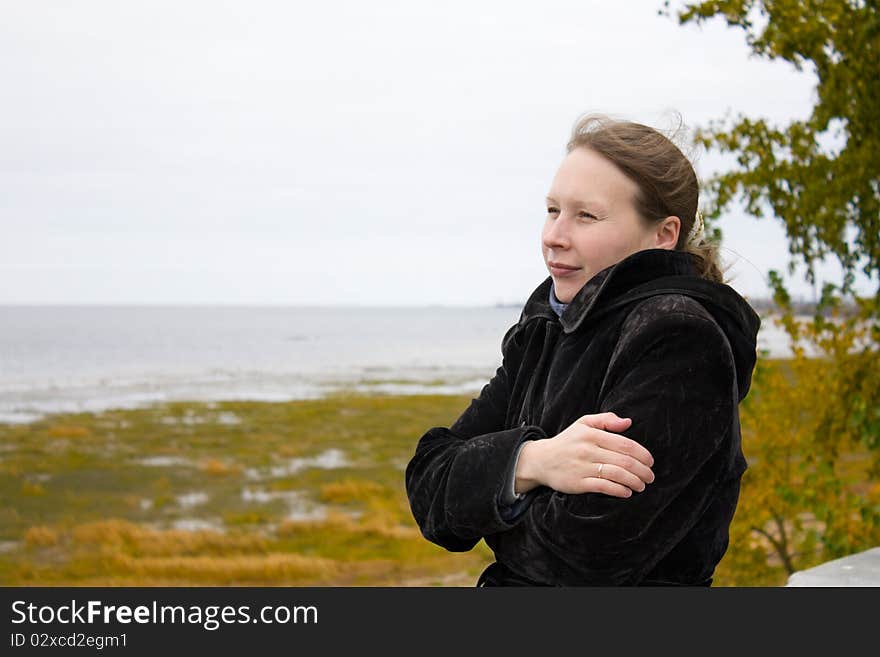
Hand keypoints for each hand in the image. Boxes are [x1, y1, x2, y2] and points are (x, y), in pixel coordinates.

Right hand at [516, 412, 654, 497]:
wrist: (540, 460)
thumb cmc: (567, 442)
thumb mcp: (583, 424)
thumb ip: (606, 420)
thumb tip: (628, 422)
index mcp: (592, 434)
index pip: (625, 444)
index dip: (642, 454)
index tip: (650, 462)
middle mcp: (588, 450)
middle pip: (624, 461)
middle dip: (643, 471)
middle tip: (650, 477)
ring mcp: (582, 467)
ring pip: (616, 474)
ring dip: (634, 481)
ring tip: (642, 486)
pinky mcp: (578, 483)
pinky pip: (604, 487)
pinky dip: (619, 490)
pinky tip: (627, 492)